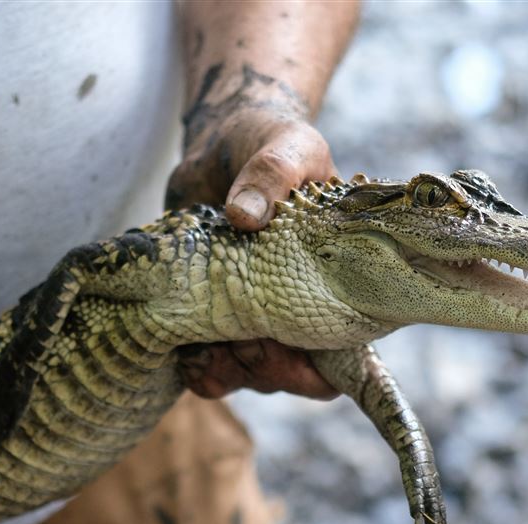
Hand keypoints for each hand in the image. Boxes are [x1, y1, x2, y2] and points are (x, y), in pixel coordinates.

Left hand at [167, 104, 338, 399]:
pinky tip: (183, 349)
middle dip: (262, 366)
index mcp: (335, 283)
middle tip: (237, 337)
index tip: (284, 346)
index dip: (316, 367)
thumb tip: (243, 216)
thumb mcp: (285, 147)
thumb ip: (271, 174)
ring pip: (246, 375)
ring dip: (225, 368)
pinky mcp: (210, 316)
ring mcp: (252, 318)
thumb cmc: (271, 144)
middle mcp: (297, 309)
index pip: (344, 354)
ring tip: (203, 341)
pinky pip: (207, 365)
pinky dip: (195, 366)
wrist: (222, 145)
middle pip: (289, 373)